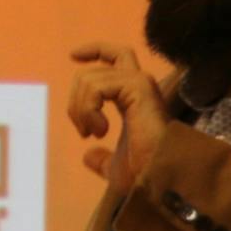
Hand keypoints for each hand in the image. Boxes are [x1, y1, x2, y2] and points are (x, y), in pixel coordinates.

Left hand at [68, 42, 169, 189]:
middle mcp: (138, 84)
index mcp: (133, 96)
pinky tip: (100, 130)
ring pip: (91, 78)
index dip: (94, 51)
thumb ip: (103, 160)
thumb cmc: (143, 173)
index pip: (115, 58)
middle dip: (77, 98)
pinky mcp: (139, 87)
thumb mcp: (115, 167)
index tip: (73, 56)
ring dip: (81, 109)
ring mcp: (140, 83)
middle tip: (83, 130)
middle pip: (94, 69)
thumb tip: (89, 156)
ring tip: (93, 133)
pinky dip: (89, 109)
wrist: (157, 179)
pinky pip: (97, 86)